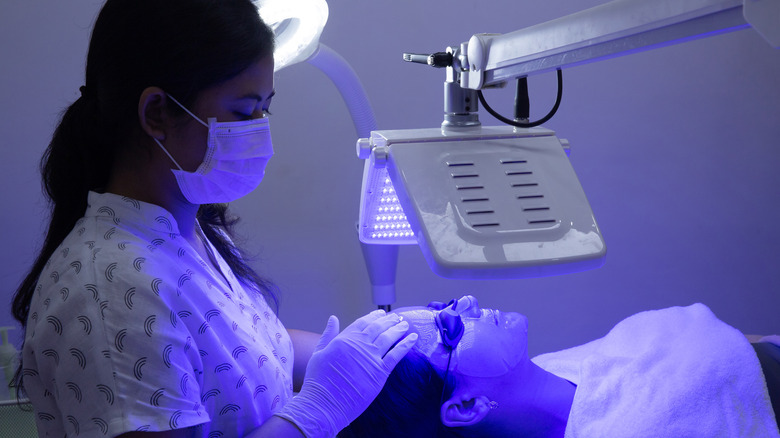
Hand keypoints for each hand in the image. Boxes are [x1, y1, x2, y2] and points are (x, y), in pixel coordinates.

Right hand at [275, 310, 417, 437]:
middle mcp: (359, 345)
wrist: (324, 404)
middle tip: (397, 317)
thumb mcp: (319, 353)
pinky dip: (406, 345)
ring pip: (389, 338)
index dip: (373, 316)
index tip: (380, 313)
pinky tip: (413, 338)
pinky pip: (396, 355)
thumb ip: (328, 334)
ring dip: (398, 329)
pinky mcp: (380, 373)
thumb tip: (333, 318)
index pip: (362, 322)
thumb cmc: (318, 381)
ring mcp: (371, 358)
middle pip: (378, 327)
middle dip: (389, 320)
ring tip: (405, 324)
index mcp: (343, 339)